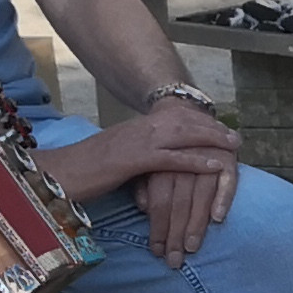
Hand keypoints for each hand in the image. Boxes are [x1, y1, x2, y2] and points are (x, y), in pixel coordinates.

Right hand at [39, 96, 239, 268]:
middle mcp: (139, 129)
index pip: (174, 119)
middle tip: (235, 136)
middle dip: (212, 127)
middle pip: (184, 122)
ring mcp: (137, 142)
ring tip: (234, 146)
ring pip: (184, 135)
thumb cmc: (81, 172)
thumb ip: (134, 160)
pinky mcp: (133, 159)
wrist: (57, 173)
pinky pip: (171, 158)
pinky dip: (196, 161)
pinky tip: (215, 166)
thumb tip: (148, 169)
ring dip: (212, 140)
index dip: (199, 123)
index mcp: (135, 129)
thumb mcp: (114, 160)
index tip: (219, 127)